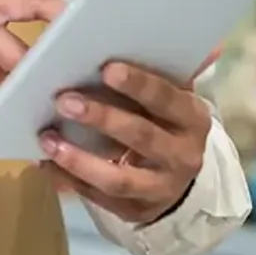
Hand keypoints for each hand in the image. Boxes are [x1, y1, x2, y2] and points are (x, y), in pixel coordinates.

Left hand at [37, 50, 219, 223]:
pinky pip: (97, 198)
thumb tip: (211, 44)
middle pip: (140, 136)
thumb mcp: (176, 98)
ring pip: (118, 178)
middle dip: (101, 117)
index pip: (167, 99)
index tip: (106, 68)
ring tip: (47, 139)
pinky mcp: (133, 211)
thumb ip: (175, 71)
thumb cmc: (167, 123)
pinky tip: (44, 163)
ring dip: (79, 159)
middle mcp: (182, 156)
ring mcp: (159, 188)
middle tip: (64, 100)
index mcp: (193, 119)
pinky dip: (68, 180)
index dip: (138, 84)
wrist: (179, 181)